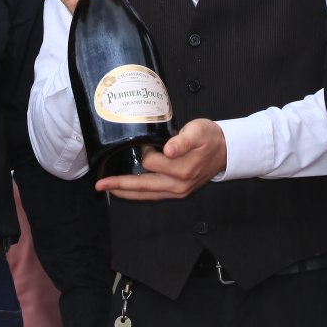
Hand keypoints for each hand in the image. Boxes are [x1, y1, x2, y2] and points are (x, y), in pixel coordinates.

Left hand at [97, 119, 226, 200]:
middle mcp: (179, 184)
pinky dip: (138, 194)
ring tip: (108, 189)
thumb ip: (183, 140)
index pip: (151, 163)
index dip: (144, 151)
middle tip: (100, 184)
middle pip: (143, 187)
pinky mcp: (178, 192)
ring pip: (147, 194)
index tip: (145, 142)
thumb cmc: (210, 137)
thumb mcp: (198, 132)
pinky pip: (154, 195)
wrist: (226, 150)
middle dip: (120, 185)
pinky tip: (127, 191)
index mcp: (182, 169)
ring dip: (126, 192)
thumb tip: (168, 150)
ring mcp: (178, 191)